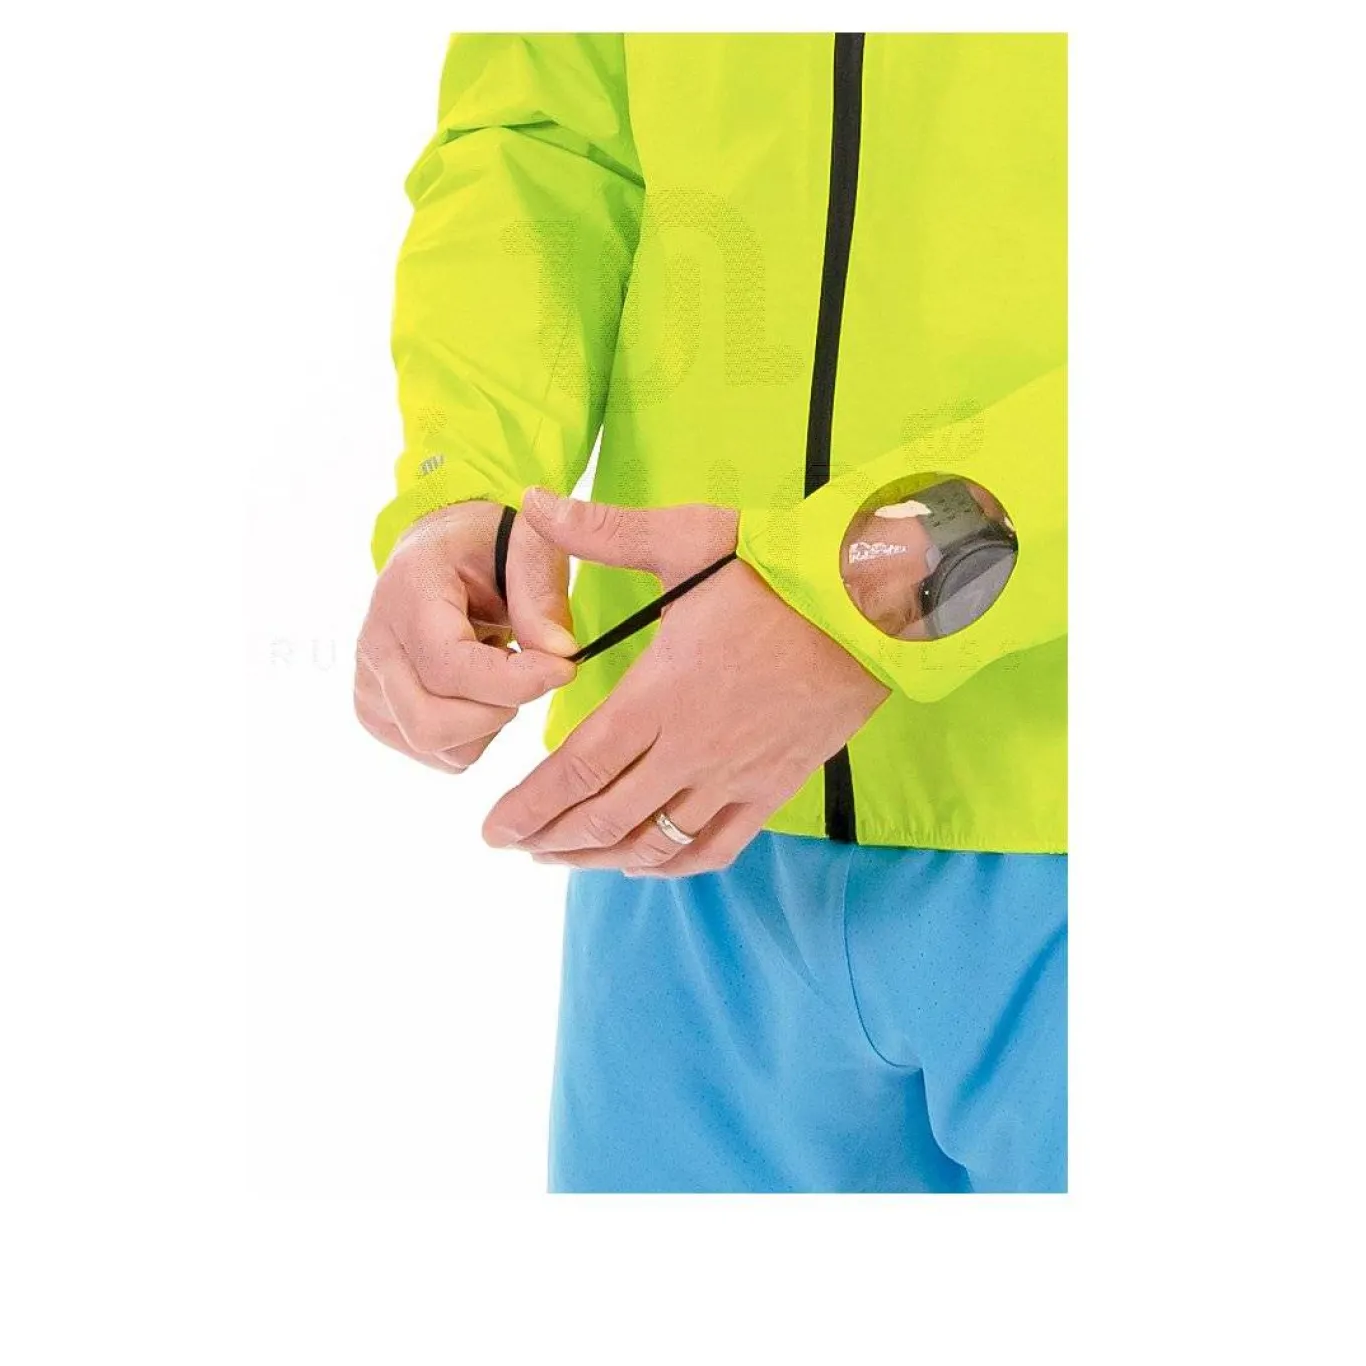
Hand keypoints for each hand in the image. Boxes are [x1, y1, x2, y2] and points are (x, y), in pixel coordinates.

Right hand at [354, 499, 575, 770]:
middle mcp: (375, 644)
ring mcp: (369, 686)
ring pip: (442, 749)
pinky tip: (477, 690)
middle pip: (433, 724)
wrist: (436, 557)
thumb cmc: (485, 547)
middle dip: (499, 710)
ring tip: (498, 671)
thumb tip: (561, 655)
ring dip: (490, 723)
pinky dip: (474, 735)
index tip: (564, 668)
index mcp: (406, 593)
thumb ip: (542, 593)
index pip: (450, 666)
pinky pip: (439, 756)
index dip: (515, 681)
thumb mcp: (525, 544)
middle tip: (529, 672)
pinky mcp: (377, 715)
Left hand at [482, 489, 888, 872]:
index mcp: (662, 692)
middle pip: (605, 815)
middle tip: (510, 843)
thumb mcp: (688, 536)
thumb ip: (603, 530)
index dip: (529, 805)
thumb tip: (534, 500)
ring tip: (558, 856)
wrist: (873, 604)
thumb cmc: (780, 566)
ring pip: (654, 840)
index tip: (492, 827)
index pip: (578, 767)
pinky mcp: (773, 786)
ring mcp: (736, 775)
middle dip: (549, 837)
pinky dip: (671, 864)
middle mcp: (693, 746)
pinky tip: (640, 863)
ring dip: (599, 856)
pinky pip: (716, 846)